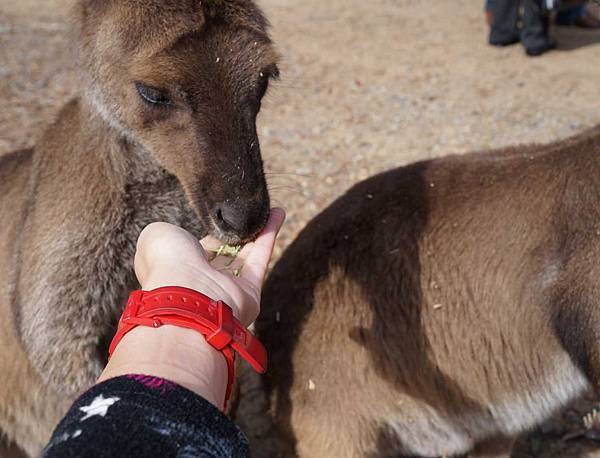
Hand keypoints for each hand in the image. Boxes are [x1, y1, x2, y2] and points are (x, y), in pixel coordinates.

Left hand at [135, 208, 285, 325]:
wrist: (186, 293)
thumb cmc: (166, 262)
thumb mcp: (156, 235)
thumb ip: (168, 231)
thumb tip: (175, 235)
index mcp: (177, 269)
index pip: (199, 248)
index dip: (212, 231)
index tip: (222, 214)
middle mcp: (202, 281)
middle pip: (225, 252)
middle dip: (237, 232)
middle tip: (248, 211)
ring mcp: (226, 289)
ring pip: (246, 254)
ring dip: (257, 229)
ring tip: (268, 206)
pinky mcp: (249, 294)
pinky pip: (260, 259)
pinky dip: (269, 235)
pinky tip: (277, 213)